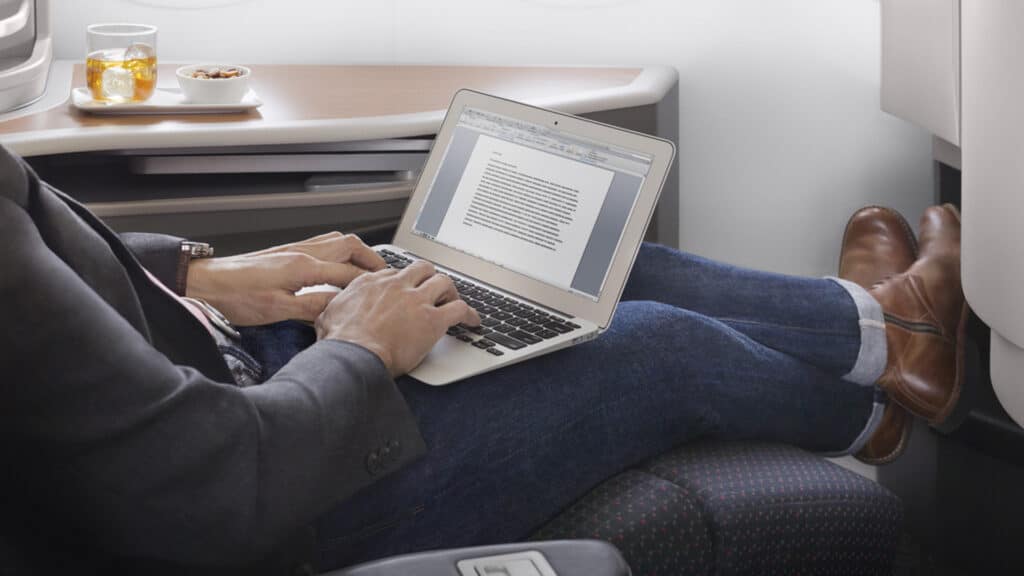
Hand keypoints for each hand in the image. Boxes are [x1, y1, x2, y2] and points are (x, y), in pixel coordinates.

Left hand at [186, 232, 385, 325]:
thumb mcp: (278, 310)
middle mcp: (301, 252)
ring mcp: (293, 249)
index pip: (348, 272)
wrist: (207, 283)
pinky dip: (339, 251)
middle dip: (371, 257)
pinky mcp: (285, 252)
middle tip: (385, 272)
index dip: (369, 282)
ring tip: (367, 266)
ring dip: (356, 250)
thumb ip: (313, 306)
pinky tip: (338, 264)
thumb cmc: (235, 296)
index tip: (385, 289)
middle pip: (349, 245)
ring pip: (336, 240)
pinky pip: (322, 244)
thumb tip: (340, 306)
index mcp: (303, 267)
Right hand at [315, 261, 480, 377]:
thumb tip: (330, 311)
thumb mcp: (326, 316)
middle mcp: (395, 285)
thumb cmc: (339, 343)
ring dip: (451, 291)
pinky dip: (469, 314)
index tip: (407, 290)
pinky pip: (459, 308)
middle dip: (430, 277)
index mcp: (370, 282)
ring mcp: (416, 300)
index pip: (394, 272)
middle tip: (435, 289)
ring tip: (454, 301)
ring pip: (443, 282)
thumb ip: (333, 308)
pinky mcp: (432, 319)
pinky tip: (472, 322)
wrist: (353, 356)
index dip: (404, 281)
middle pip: (422, 268)